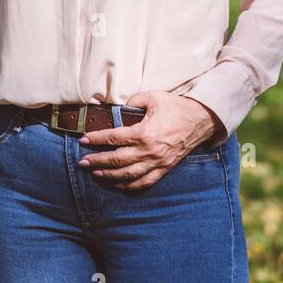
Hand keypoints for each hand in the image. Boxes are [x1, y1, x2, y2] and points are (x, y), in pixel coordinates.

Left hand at [77, 91, 222, 189]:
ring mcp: (157, 163)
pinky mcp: (164, 169)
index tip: (83, 141)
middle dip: (97, 160)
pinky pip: (144, 182)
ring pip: (128, 175)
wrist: (200, 120)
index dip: (96, 139)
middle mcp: (149, 151)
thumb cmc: (175, 106)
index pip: (114, 138)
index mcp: (144, 133)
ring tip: (95, 173)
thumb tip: (119, 108)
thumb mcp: (153, 97)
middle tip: (82, 162)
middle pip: (117, 159)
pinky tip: (118, 184)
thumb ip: (133, 102)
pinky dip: (129, 186)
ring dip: (110, 175)